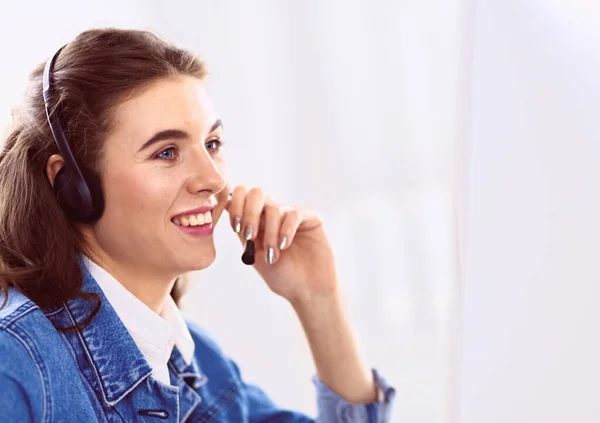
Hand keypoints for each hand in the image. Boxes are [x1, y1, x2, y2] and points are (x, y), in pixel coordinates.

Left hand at [225, 186, 338, 303]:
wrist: (308, 292)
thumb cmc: (282, 277)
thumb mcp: (255, 256)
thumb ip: (243, 233)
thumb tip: (227, 206)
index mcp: (259, 221)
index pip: (243, 197)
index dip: (236, 205)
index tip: (235, 227)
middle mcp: (275, 215)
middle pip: (257, 193)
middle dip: (249, 212)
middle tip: (250, 235)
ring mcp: (293, 215)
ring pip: (274, 208)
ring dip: (269, 233)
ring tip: (272, 254)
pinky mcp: (312, 219)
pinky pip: (295, 214)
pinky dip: (286, 230)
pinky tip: (284, 246)